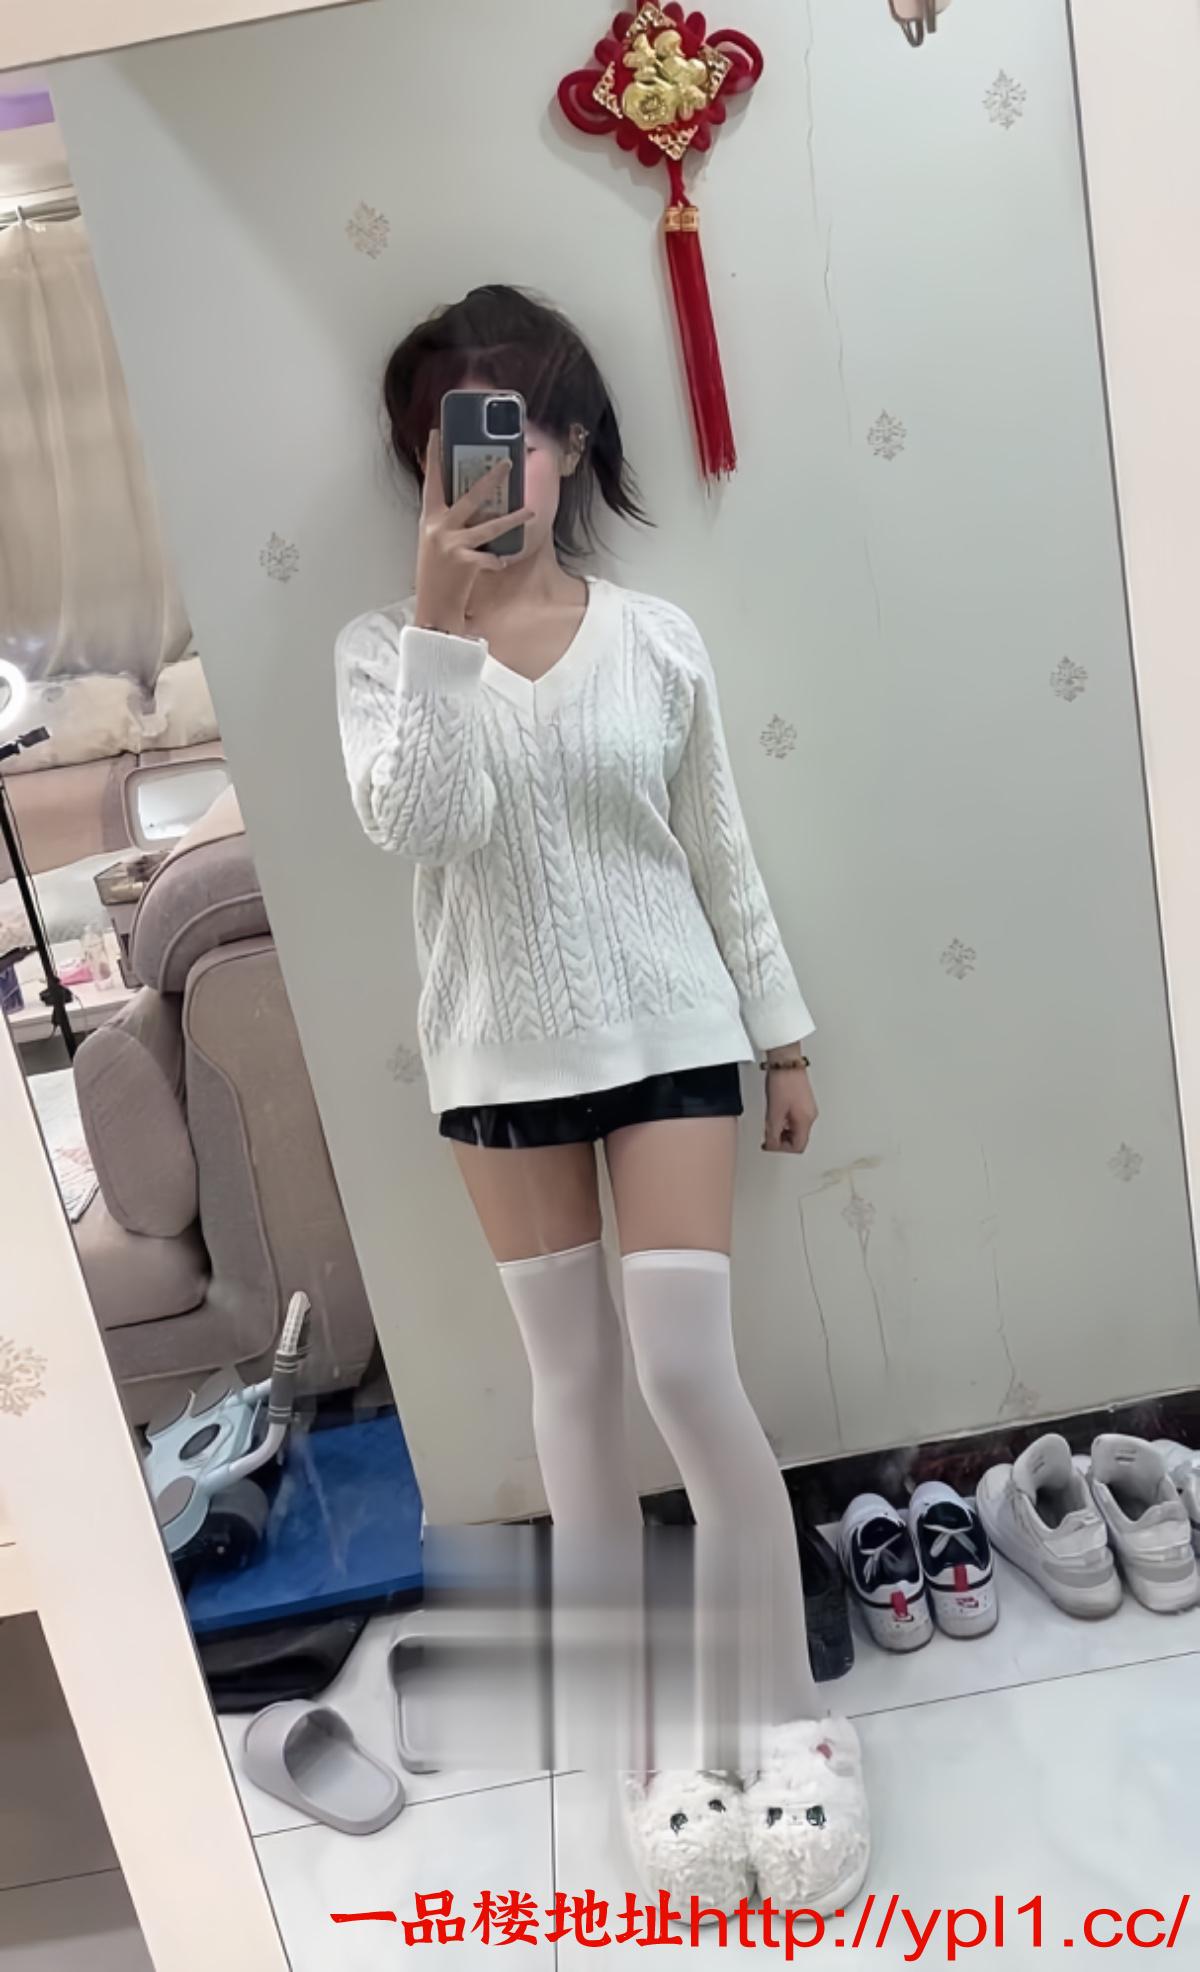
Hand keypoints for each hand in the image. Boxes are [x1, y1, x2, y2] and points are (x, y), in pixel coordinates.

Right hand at [414, 430, 534, 635]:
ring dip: (513, 518)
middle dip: (491, 478)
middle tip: (507, 462)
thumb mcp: (433, 541)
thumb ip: (447, 521)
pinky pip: (491, 557)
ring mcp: (453, 544)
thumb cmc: (435, 575)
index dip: (434, 456)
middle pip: (470, 496)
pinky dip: (498, 560)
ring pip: (490, 525)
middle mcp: (439, 527)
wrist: (432, 608)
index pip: (432, 481)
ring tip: (531, 512)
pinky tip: (502, 562)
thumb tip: (469, 502)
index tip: (437, 434)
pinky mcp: (465, 563)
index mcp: (430, 518)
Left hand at [762, 1063, 817, 1153]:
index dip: (781, 1149)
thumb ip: (773, 1132)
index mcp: (806, 1120)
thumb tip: (772, 1144)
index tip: (769, 1144)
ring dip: (782, 1130)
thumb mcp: (774, 1112)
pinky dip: (784, 1120)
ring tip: (770, 1122)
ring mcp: (807, 1106)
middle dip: (782, 1140)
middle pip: (798, 1138)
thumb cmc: (783, 1082)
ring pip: (795, 1128)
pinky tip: (775, 1112)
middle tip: (768, 1135)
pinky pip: (794, 1117)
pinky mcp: (803, 1099)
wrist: (785, 1061)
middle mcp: (810, 1115)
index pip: (798, 1146)